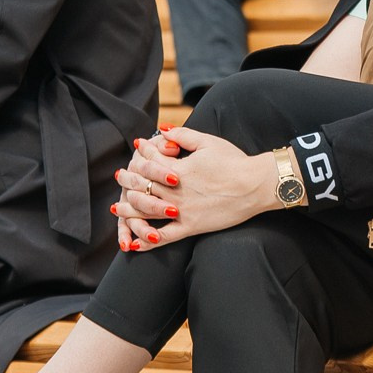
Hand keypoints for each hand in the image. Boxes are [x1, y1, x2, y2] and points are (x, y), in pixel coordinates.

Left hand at [110, 128, 278, 249]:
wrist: (255, 186)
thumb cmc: (234, 162)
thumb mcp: (208, 142)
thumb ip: (182, 135)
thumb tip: (162, 130)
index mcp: (177, 169)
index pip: (149, 160)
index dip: (141, 153)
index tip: (137, 148)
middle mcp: (175, 191)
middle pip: (141, 186)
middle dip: (127, 179)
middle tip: (120, 176)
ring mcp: (181, 210)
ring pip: (146, 212)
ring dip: (128, 209)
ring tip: (117, 207)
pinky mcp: (190, 227)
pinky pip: (163, 237)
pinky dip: (146, 240)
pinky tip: (134, 243)